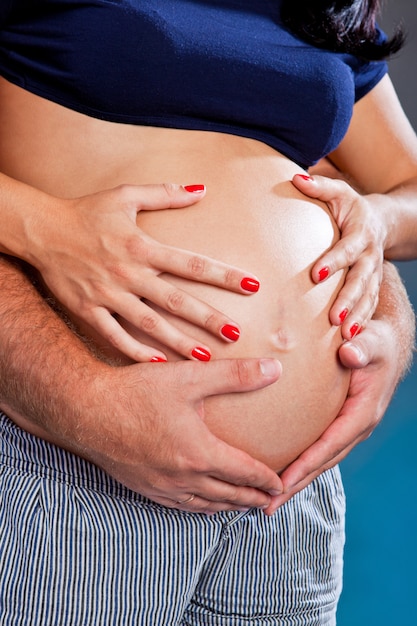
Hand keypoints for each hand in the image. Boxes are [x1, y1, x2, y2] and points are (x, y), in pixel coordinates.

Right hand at [29, 183, 259, 361]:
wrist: (42, 230)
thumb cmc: (87, 211)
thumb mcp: (126, 194)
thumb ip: (166, 193)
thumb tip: (202, 189)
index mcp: (141, 246)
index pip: (192, 263)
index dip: (224, 275)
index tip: (252, 285)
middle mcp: (128, 274)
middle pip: (176, 301)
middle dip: (208, 319)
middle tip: (236, 334)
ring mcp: (108, 295)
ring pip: (149, 324)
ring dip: (178, 342)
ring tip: (205, 357)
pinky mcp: (88, 310)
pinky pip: (114, 336)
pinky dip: (135, 351)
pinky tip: (158, 364)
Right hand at [79, 357, 283, 514]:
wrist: (86, 410)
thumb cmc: (136, 391)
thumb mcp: (190, 377)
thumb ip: (235, 375)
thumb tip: (274, 370)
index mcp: (199, 453)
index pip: (244, 473)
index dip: (266, 479)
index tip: (281, 483)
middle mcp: (183, 478)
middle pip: (228, 495)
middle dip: (252, 499)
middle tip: (269, 501)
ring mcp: (162, 486)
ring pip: (205, 505)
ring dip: (228, 507)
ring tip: (242, 506)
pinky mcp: (143, 487)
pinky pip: (180, 507)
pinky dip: (200, 508)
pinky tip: (202, 503)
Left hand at [264, 315, 403, 514]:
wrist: (385, 343)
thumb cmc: (376, 341)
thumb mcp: (373, 341)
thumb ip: (362, 347)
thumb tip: (349, 354)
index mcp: (363, 413)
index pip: (331, 445)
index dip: (307, 465)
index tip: (282, 482)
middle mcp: (355, 427)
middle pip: (323, 462)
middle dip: (295, 485)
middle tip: (266, 505)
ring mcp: (347, 428)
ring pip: (319, 460)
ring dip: (295, 480)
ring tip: (266, 499)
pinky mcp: (338, 423)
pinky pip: (317, 447)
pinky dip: (298, 462)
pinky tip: (277, 469)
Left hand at [292, 173, 386, 339]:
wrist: (380, 221)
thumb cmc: (350, 207)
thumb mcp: (338, 192)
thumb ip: (319, 186)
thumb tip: (295, 178)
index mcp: (360, 233)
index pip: (347, 248)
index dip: (334, 261)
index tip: (316, 275)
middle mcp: (370, 255)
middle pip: (361, 279)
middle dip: (348, 299)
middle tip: (333, 317)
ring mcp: (373, 273)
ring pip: (368, 297)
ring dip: (357, 316)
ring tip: (344, 335)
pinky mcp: (372, 286)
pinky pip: (369, 306)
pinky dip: (361, 322)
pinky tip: (349, 339)